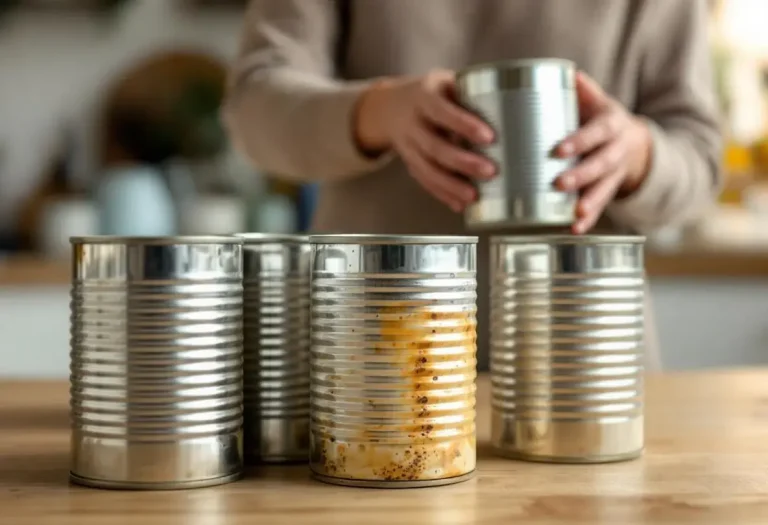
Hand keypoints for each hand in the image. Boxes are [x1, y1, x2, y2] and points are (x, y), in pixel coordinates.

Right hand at [354, 70, 495, 211]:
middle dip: (462, 162)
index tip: (489, 137)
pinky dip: (442, 194)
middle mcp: (412, 122)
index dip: (464, 125)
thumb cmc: (431, 93)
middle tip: (490, 172)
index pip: (442, 111)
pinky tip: (458, 204)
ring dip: (450, 185)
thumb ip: (471, 93)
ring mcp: (407, 145)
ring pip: (426, 169)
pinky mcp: (409, 163)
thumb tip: (516, 110)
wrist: (388, 108)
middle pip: (434, 146)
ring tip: (473, 196)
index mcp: (424, 96)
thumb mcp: (445, 81)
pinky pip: (424, 181)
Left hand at [554, 72, 652, 233]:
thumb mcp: (600, 103)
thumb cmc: (606, 122)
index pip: (595, 133)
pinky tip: (575, 228)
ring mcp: (615, 174)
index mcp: (611, 126)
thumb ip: (583, 92)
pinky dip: (589, 220)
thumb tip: (567, 73)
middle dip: (581, 175)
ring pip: (604, 189)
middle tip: (560, 183)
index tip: (558, 149)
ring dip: (590, 203)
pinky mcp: (611, 191)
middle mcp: (616, 150)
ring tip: (576, 214)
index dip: (579, 141)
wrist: (637, 145)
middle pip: (601, 164)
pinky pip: (601, 207)